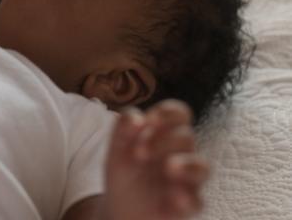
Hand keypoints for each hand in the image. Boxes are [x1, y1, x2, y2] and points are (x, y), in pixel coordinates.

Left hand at [104, 101, 208, 219]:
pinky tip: (174, 198)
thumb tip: (137, 118)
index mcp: (165, 134)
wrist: (120, 207)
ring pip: (203, 167)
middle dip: (162, 141)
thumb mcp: (117, 147)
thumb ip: (123, 127)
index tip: (149, 121)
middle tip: (138, 154)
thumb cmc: (126, 170)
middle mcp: (181, 154)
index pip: (179, 114)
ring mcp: (187, 180)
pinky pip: (198, 201)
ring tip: (169, 168)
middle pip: (186, 137)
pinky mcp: (187, 204)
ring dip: (187, 165)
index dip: (168, 113)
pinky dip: (187, 198)